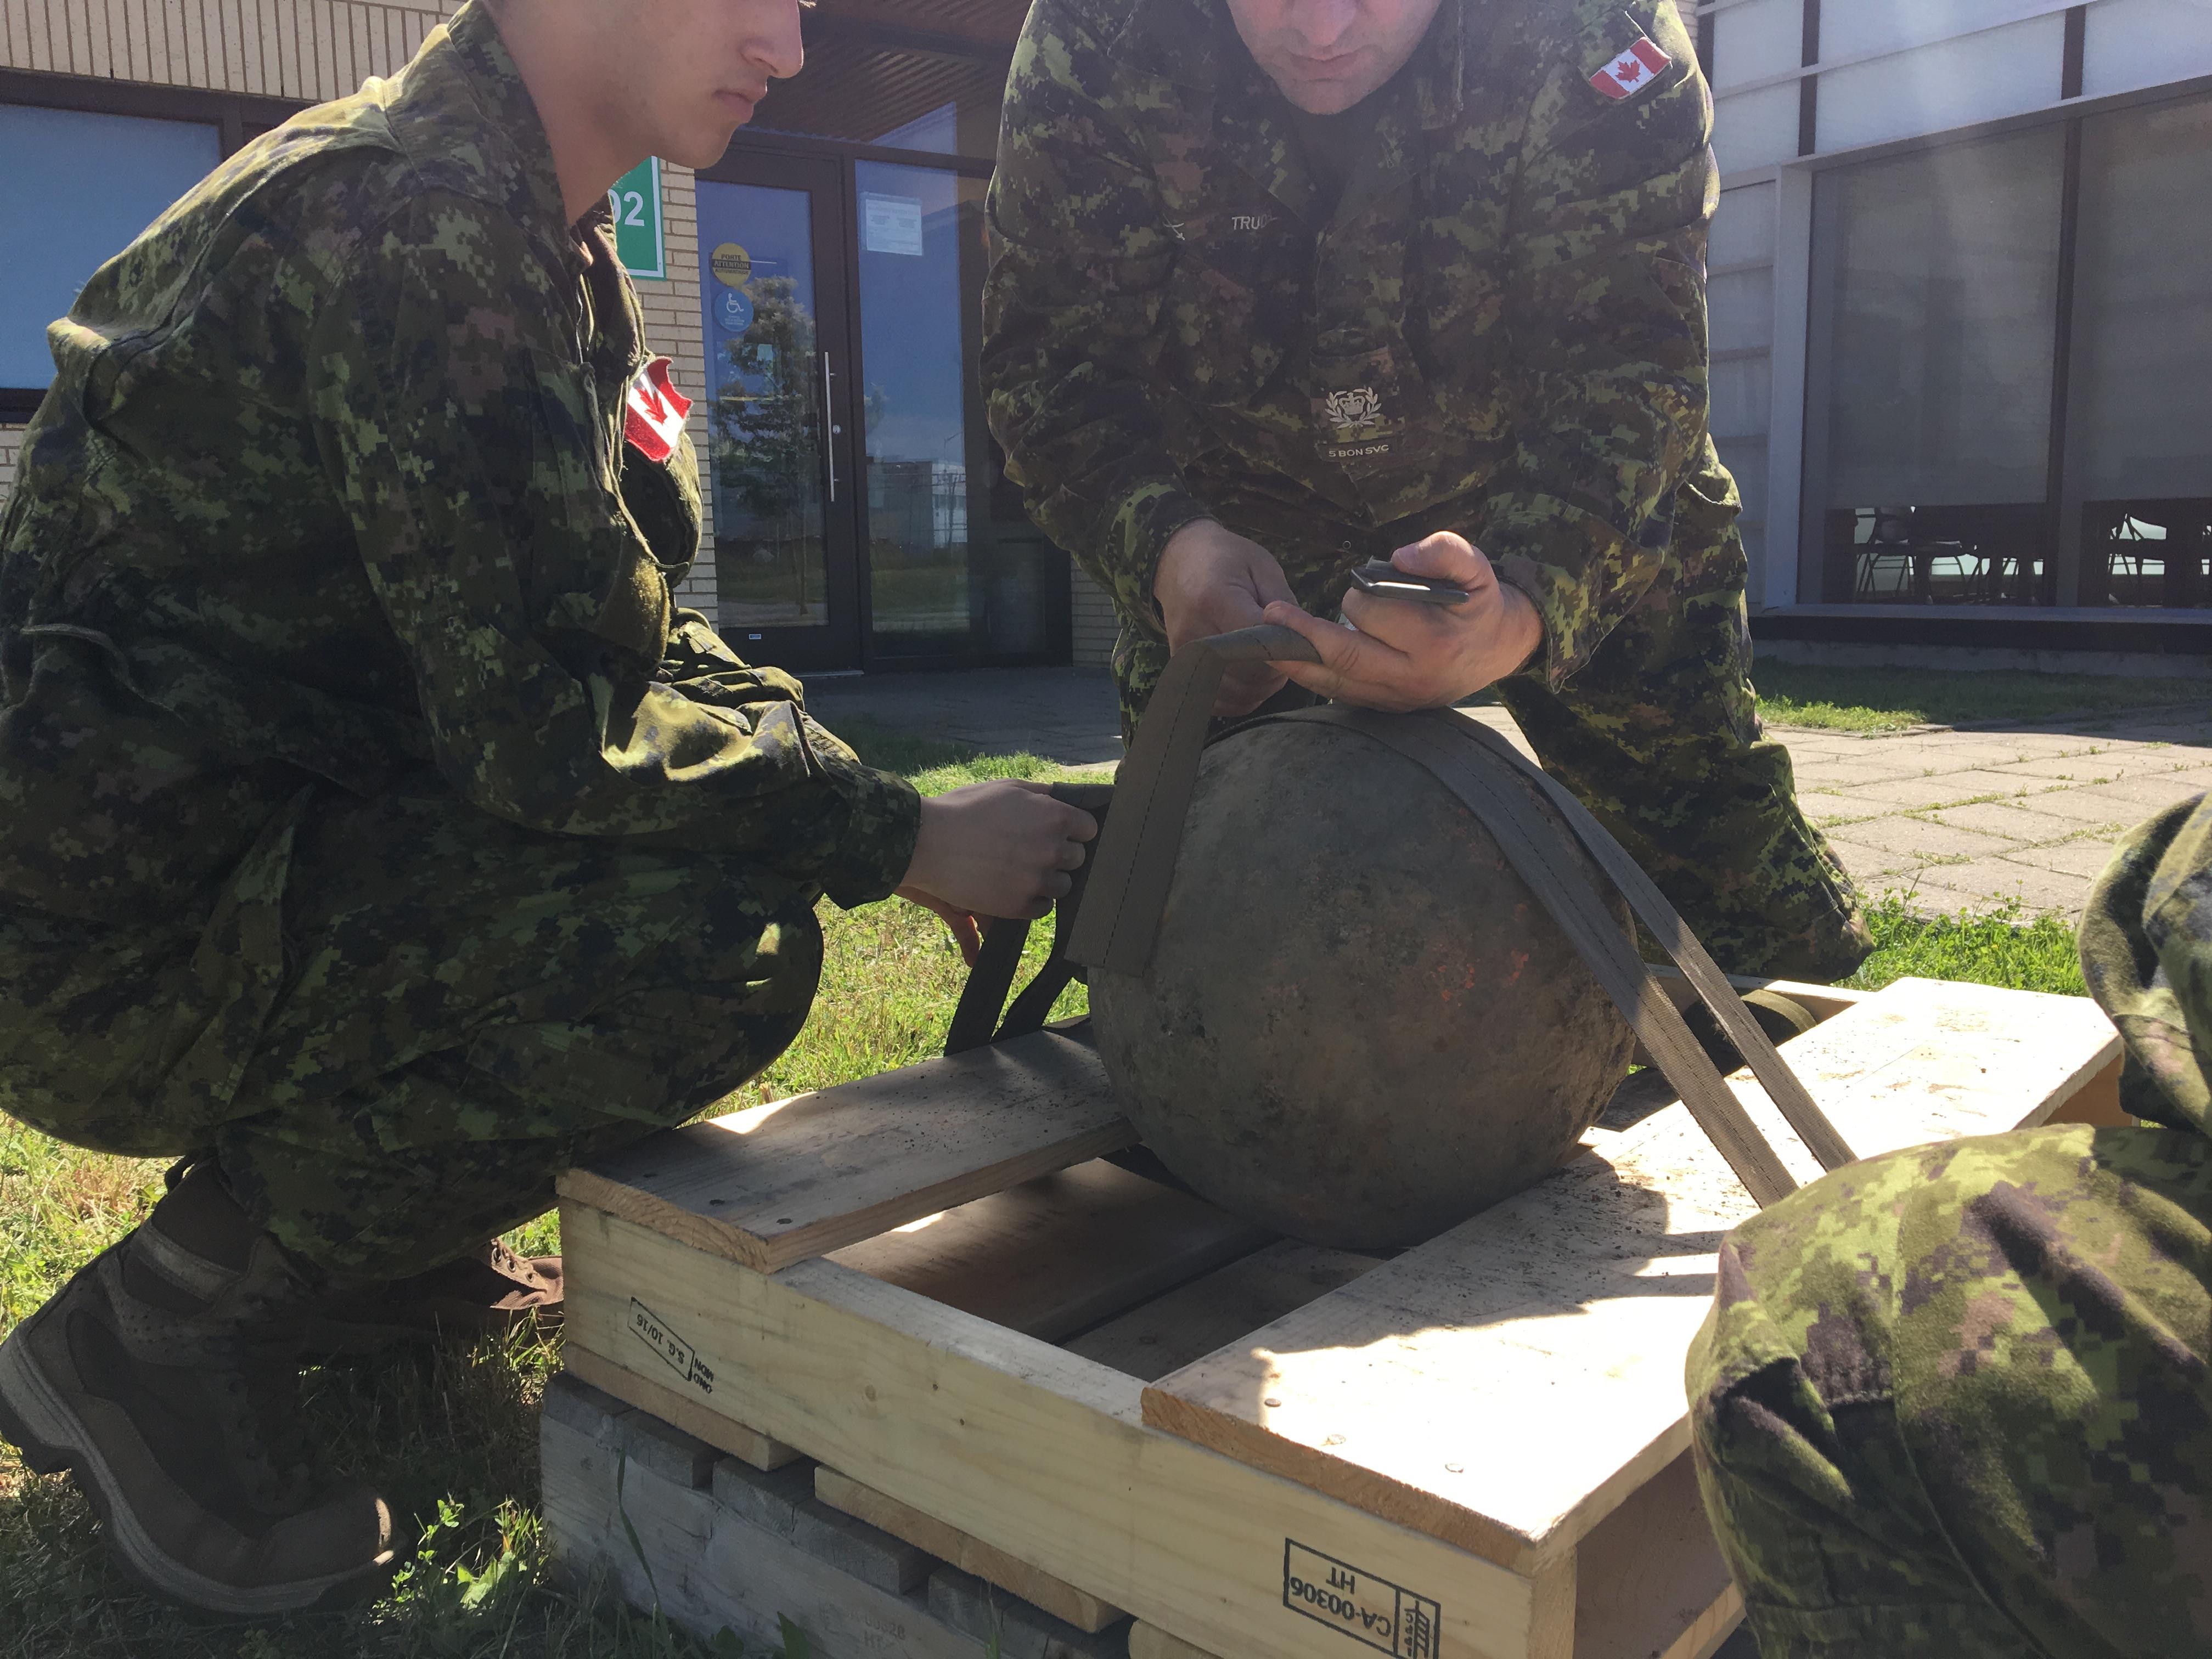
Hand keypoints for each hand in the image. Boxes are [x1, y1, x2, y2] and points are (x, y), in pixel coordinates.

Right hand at [897, 782, 1098, 954]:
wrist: (927, 842)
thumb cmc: (964, 809)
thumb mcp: (1007, 789)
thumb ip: (1041, 795)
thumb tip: (1063, 800)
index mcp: (1054, 817)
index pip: (1089, 829)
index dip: (1075, 830)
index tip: (1060, 832)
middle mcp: (1052, 850)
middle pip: (1078, 859)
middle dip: (1060, 854)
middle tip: (1033, 850)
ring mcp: (1037, 881)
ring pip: (1063, 886)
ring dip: (1048, 879)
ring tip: (1021, 870)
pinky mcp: (1020, 906)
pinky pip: (1043, 907)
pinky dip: (1033, 899)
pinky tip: (1013, 886)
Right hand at [1154, 519, 1299, 715]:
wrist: (1179, 562)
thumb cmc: (1226, 559)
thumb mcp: (1263, 567)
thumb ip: (1284, 605)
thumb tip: (1302, 640)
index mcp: (1215, 599)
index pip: (1260, 642)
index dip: (1287, 646)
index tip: (1299, 640)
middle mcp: (1195, 633)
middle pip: (1250, 674)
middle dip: (1279, 669)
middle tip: (1287, 651)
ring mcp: (1185, 655)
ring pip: (1237, 693)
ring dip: (1263, 686)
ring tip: (1270, 661)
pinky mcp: (1182, 669)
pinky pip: (1219, 701)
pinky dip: (1242, 697)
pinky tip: (1251, 677)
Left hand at [1262, 533, 1542, 712]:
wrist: (1499, 647)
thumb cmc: (1478, 601)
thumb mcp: (1475, 565)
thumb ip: (1442, 551)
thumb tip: (1399, 558)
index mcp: (1433, 641)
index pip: (1375, 615)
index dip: (1358, 594)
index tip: (1357, 582)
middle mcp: (1413, 677)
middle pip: (1344, 657)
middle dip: (1303, 634)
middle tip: (1270, 614)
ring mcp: (1398, 698)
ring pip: (1335, 682)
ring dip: (1299, 661)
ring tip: (1269, 639)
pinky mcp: (1388, 707)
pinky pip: (1341, 694)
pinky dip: (1315, 676)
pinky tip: (1294, 658)